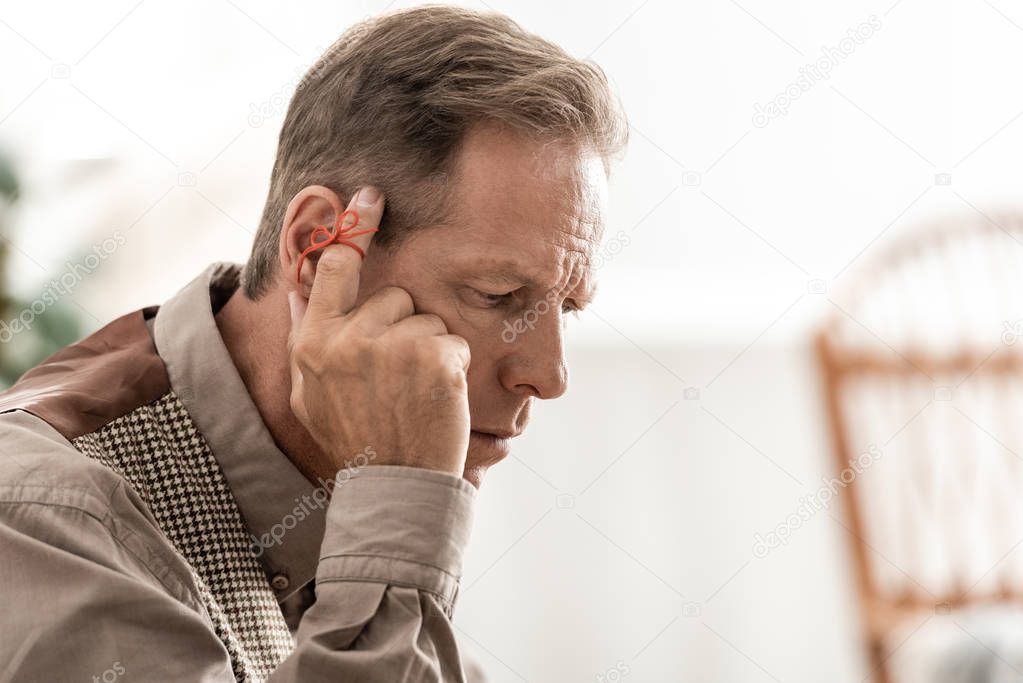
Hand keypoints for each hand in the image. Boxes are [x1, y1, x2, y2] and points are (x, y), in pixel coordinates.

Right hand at [287, 187, 470, 476]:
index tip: (372, 195)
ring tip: (414, 394)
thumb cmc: (354, 440)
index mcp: (314, 342)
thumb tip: (297, 289)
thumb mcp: (310, 394)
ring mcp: (393, 346)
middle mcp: (348, 338)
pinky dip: (453, 368)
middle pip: (393, 297)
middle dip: (402, 328)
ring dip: (429, 351)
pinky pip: (453, 342)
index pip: (334, 267)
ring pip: (427, 320)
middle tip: (396, 379)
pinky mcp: (435, 357)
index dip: (355, 226)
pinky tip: (437, 399)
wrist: (395, 486)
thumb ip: (304, 338)